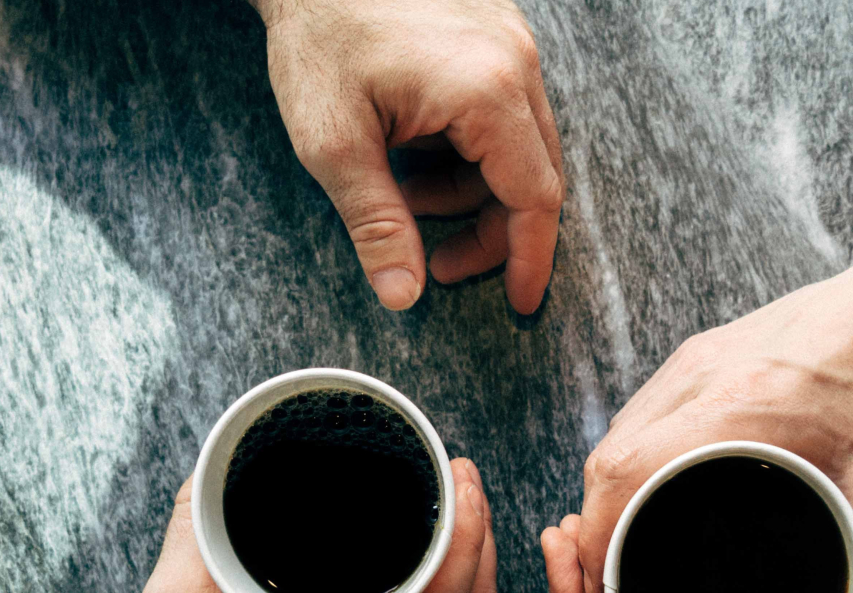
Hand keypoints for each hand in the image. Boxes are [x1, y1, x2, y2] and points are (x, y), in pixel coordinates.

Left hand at [255, 0, 564, 313]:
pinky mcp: (494, 30)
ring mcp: (509, 41)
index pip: (535, 197)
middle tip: (441, 263)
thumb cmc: (317, 34)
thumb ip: (376, 224)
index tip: (520, 302)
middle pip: (536, 175)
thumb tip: (404, 296)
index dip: (529, 259)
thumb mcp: (334, 143)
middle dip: (492, 230)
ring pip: (520, 144)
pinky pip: (504, 108)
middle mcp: (514, 62)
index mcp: (486, 91)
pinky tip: (418, 152)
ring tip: (408, 196)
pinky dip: (470, 147)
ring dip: (474, 187)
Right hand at [575, 265, 852, 592]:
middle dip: (595, 518)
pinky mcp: (699, 350)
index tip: (600, 574)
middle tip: (608, 568)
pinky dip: (630, 450)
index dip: (597, 529)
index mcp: (739, 409)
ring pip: (617, 429)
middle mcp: (702, 378)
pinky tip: (647, 480)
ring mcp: (694, 359)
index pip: (627, 471)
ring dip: (608, 484)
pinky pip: (640, 407)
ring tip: (620, 532)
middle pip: (607, 456)